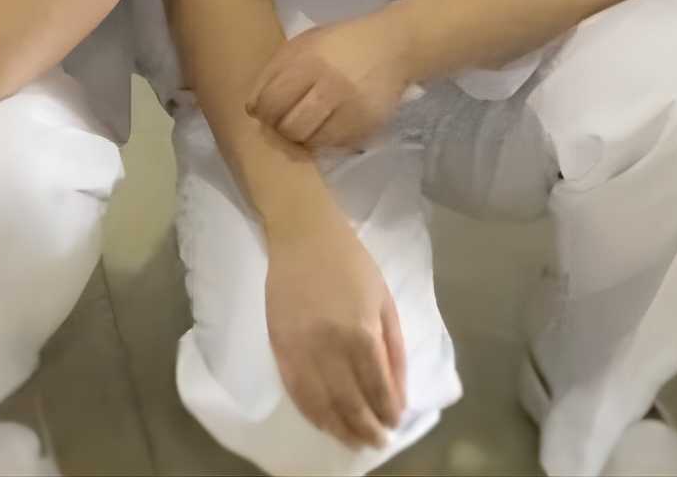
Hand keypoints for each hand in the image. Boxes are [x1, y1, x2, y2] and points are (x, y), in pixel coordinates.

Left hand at [247, 10, 413, 157]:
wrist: (391, 47)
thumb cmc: (339, 44)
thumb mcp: (303, 44)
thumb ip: (274, 71)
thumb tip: (252, 108)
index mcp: (309, 61)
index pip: (271, 101)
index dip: (261, 112)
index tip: (263, 111)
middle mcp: (330, 86)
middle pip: (288, 126)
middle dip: (279, 128)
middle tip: (282, 121)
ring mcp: (351, 110)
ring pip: (310, 141)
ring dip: (300, 137)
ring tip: (304, 124)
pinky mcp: (367, 127)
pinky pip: (333, 146)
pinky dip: (323, 140)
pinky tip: (325, 125)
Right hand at [262, 211, 405, 451]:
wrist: (302, 234)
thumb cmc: (351, 263)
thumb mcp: (384, 301)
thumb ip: (394, 350)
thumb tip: (398, 393)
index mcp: (361, 333)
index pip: (377, 389)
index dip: (388, 412)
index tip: (394, 424)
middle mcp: (329, 346)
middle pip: (349, 403)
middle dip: (367, 429)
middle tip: (377, 443)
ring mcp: (299, 347)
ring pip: (320, 404)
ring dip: (339, 429)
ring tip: (353, 442)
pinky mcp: (278, 345)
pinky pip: (294, 389)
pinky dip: (310, 412)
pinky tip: (323, 422)